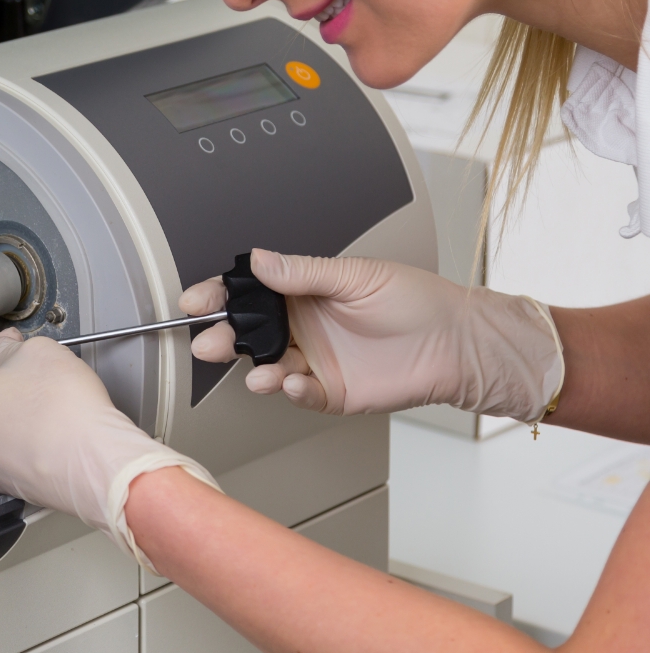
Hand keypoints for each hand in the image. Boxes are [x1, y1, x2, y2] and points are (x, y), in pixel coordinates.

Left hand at [0, 328, 218, 565]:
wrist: (100, 466)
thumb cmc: (65, 412)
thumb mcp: (36, 352)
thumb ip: (9, 350)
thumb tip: (6, 354)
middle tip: (16, 367)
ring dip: (6, 411)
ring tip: (46, 397)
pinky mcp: (17, 486)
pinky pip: (10, 452)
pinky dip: (26, 436)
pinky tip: (55, 424)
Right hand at [180, 249, 563, 419]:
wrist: (456, 344)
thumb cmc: (416, 302)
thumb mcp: (356, 276)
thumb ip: (304, 272)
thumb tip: (261, 260)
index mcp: (304, 291)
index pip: (251, 292)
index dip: (220, 296)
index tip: (197, 299)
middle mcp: (303, 326)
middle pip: (248, 332)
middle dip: (222, 337)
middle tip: (208, 342)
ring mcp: (313, 359)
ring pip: (267, 365)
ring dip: (255, 369)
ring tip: (257, 371)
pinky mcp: (329, 391)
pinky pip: (299, 392)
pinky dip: (289, 389)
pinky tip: (290, 381)